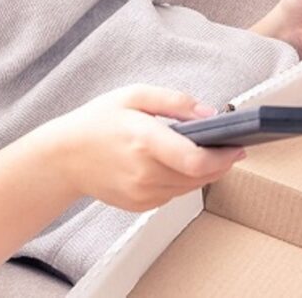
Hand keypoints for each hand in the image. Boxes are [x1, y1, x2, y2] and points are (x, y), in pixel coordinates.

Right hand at [42, 84, 244, 211]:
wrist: (63, 156)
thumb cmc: (97, 121)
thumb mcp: (134, 95)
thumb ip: (175, 101)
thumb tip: (209, 113)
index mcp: (144, 140)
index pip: (196, 161)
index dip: (224, 157)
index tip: (238, 146)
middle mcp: (145, 173)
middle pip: (200, 176)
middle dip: (219, 162)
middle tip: (226, 146)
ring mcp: (141, 193)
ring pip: (190, 188)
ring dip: (202, 172)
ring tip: (202, 152)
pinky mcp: (140, 205)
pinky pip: (174, 194)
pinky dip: (182, 180)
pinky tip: (174, 164)